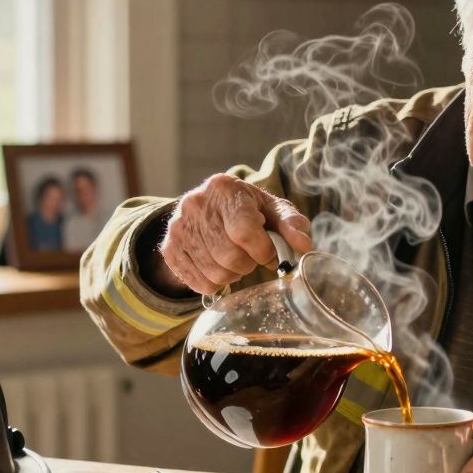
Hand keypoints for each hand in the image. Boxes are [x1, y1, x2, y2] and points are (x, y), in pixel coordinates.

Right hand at [153, 174, 312, 295]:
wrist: (209, 209)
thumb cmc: (249, 210)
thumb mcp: (272, 209)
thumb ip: (291, 224)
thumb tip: (303, 245)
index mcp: (224, 189)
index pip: (244, 231)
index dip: (263, 250)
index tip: (269, 253)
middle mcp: (195, 204)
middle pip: (229, 256)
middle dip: (248, 263)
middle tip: (251, 256)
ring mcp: (178, 227)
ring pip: (215, 273)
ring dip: (233, 274)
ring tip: (235, 259)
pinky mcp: (170, 248)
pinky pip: (198, 283)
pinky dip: (215, 282)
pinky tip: (219, 266)